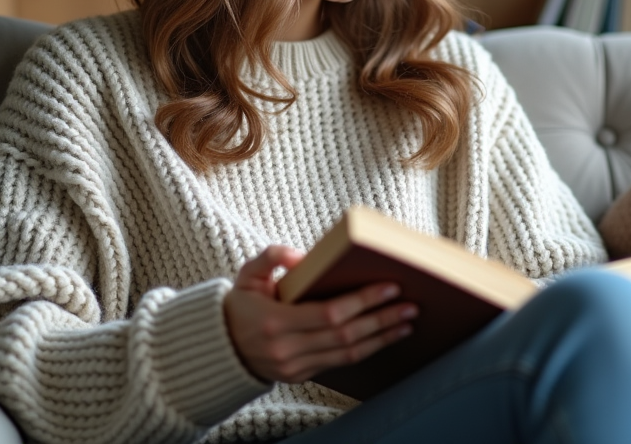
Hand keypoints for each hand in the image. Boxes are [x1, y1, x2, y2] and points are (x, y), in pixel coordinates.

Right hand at [224, 245, 417, 383]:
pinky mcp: (301, 376)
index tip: (390, 287)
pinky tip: (385, 336)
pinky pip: (340, 363)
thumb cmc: (238, 305)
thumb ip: (271, 257)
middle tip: (411, 305)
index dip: (362, 302)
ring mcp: (295, 367)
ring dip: (381, 338)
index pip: (329, 314)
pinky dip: (366, 349)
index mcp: (275, 323)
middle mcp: (287, 350)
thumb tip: (300, 255)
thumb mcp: (247, 274)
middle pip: (345, 336)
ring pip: (348, 354)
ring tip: (407, 322)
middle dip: (381, 319)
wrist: (219, 348)